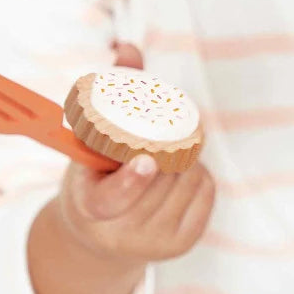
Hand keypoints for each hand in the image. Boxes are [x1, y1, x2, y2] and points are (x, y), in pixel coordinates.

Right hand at [27, 41, 213, 293]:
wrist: (102, 238)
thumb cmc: (94, 178)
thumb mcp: (88, 146)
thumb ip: (110, 97)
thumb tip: (129, 49)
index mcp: (91, 209)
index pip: (114, 197)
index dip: (133, 179)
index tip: (147, 161)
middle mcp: (124, 232)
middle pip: (161, 176)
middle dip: (169, 145)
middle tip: (167, 127)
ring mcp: (155, 243)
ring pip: (187, 180)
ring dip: (186, 156)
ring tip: (169, 151)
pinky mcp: (182, 244)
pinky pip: (205, 191)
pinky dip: (199, 172)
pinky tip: (182, 171)